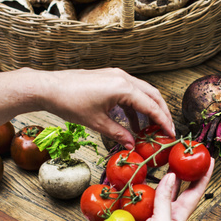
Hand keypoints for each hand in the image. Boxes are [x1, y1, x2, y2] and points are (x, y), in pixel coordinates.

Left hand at [39, 68, 172, 147]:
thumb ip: (118, 133)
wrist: (49, 87)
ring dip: (148, 109)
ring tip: (149, 129)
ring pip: (142, 92)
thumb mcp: (97, 123)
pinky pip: (129, 91)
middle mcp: (123, 78)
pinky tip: (132, 122)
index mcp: (123, 88)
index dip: (163, 121)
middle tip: (166, 130)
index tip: (171, 133)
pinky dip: (134, 105)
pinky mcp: (109, 77)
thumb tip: (132, 145)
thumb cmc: (70, 103)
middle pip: (152, 95)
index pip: (151, 106)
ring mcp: (116, 75)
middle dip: (161, 113)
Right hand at [104, 166, 212, 220]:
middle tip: (180, 153)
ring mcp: (148, 216)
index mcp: (178, 217)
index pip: (194, 193)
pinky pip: (133, 199)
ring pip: (152, 191)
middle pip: (174, 188)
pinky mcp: (132, 218)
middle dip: (179, 171)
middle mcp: (165, 215)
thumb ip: (165, 200)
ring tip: (154, 160)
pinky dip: (132, 189)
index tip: (208, 160)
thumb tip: (171, 176)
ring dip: (153, 177)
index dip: (202, 176)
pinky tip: (129, 179)